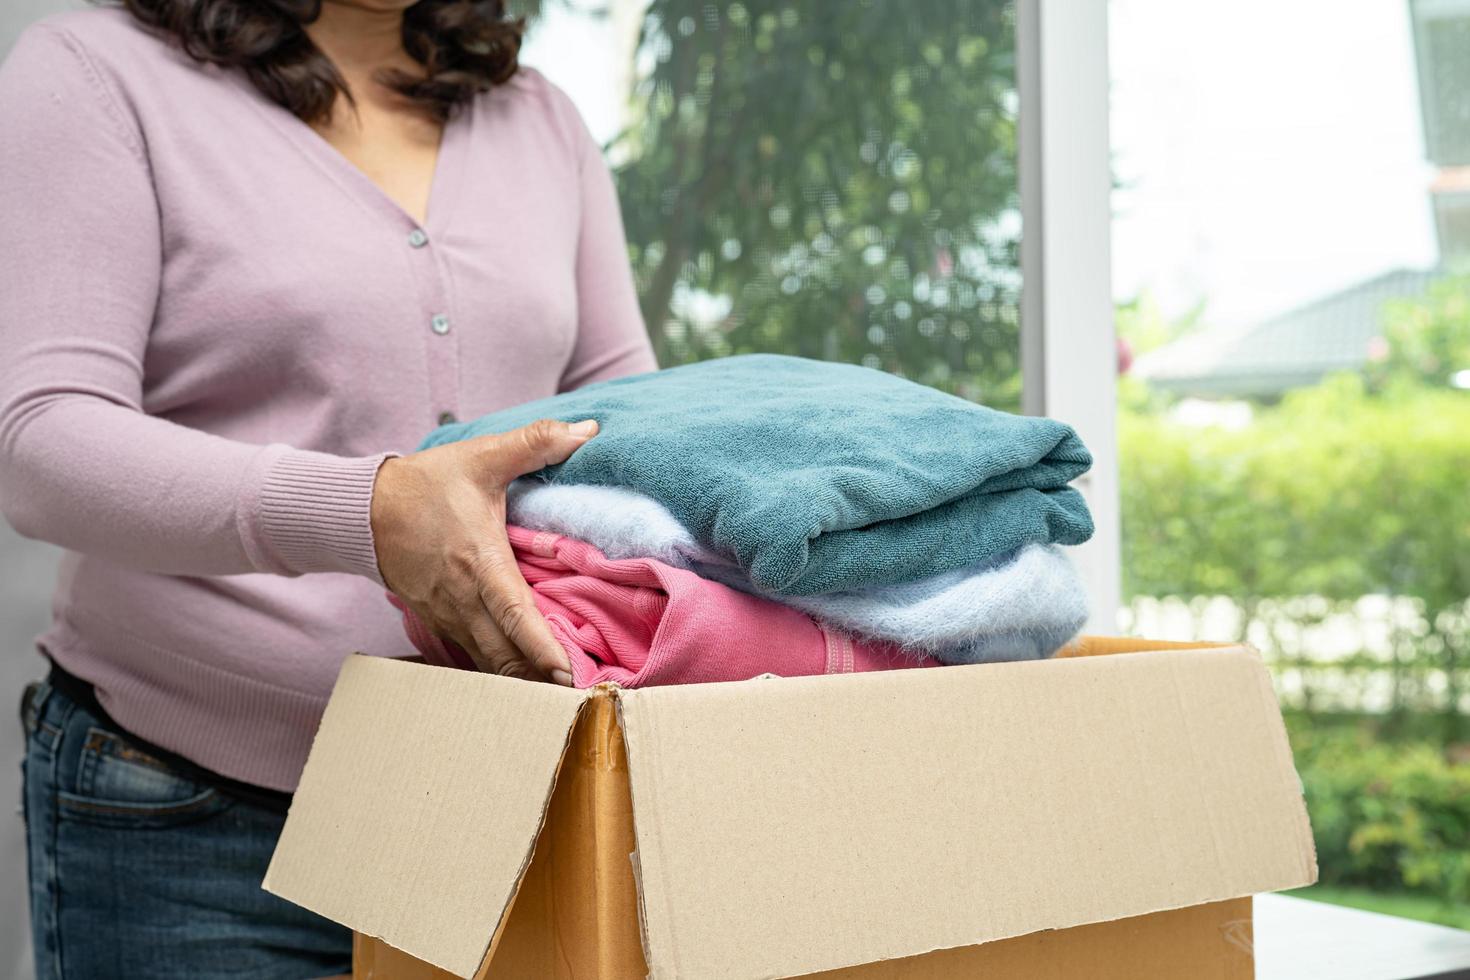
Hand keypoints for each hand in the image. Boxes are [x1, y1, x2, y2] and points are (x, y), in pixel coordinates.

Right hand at [370, 418, 598, 684]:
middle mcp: (464, 597)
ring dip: (520, 681)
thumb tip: (588, 429)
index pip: (515, 613)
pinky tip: (522, 681)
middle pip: (505, 653)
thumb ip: (536, 442)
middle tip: (579, 699)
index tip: (568, 673)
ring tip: (557, 700)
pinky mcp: (438, 620)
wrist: (361, 509)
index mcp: (480, 561)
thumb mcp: (482, 456)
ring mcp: (448, 615)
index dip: (542, 646)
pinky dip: (498, 670)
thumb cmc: (426, 484)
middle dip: (540, 679)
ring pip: (488, 661)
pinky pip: (471, 654)